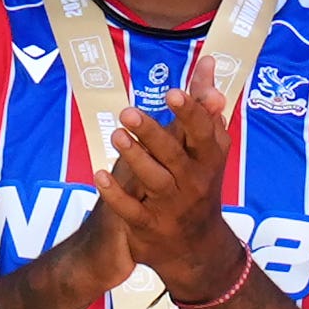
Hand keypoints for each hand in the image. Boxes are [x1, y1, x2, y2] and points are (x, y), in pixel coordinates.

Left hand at [93, 59, 244, 304]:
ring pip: (153, 180)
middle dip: (153, 134)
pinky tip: (99, 174)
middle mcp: (192, 182)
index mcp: (207, 160)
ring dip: (134, 158)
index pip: (201, 133)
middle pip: (173, 155)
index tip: (173, 92)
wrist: (197, 247)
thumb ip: (205, 106)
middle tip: (128, 112)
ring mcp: (169, 206)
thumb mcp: (208, 148)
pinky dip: (115, 194)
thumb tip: (210, 62)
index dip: (189, 114)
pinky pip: (130, 209)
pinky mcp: (148, 225)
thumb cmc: (199, 182)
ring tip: (116, 135)